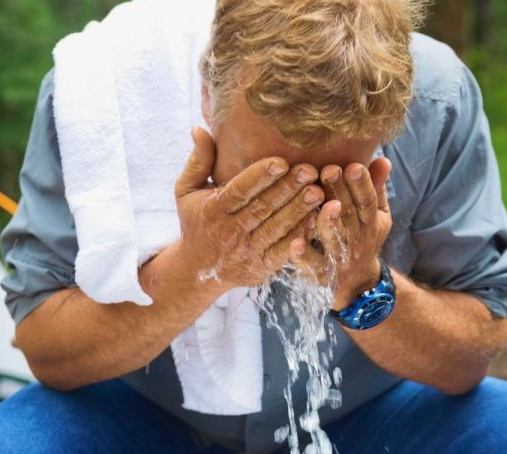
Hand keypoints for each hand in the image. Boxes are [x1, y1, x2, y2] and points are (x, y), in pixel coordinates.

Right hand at [173, 128, 324, 287]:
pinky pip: (283, 252)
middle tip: (311, 171)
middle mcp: (230, 231)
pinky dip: (300, 237)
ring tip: (320, 192)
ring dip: (299, 211)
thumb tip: (199, 128)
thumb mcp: (186, 191)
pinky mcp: (261, 267)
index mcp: (213, 209)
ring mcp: (247, 251)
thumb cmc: (196, 221)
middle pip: (262, 208)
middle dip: (287, 189)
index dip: (260, 176)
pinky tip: (317, 221)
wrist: (197, 271)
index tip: (281, 161)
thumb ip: (198, 161)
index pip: (239, 191)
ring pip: (276, 229)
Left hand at [313, 158, 393, 309]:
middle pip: (349, 215)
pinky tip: (294, 242)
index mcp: (371, 223)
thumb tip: (383, 159)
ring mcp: (339, 258)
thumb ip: (376, 188)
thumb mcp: (376, 215)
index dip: (362, 185)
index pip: (368, 202)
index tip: (353, 165)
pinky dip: (303, 254)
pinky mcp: (321, 273)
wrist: (356, 283)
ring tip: (319, 201)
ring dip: (326, 221)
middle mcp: (357, 240)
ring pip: (333, 239)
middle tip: (328, 170)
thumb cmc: (361, 237)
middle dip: (340, 192)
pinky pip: (312, 264)